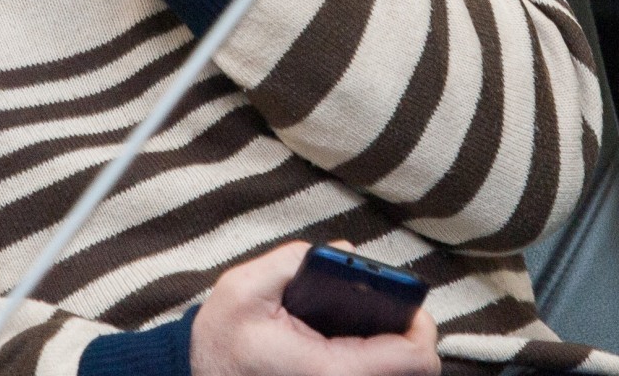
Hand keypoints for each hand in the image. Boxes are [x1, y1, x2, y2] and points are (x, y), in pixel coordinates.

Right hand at [192, 242, 439, 375]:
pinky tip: (350, 337)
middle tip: (387, 304)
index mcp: (330, 370)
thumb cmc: (220, 339)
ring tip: (367, 319)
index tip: (406, 300)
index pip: (414, 359)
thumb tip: (346, 254)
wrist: (197, 375)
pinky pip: (372, 373)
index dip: (421, 325)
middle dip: (408, 331)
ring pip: (395, 374)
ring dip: (391, 346)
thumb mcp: (244, 286)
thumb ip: (295, 259)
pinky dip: (373, 355)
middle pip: (412, 370)